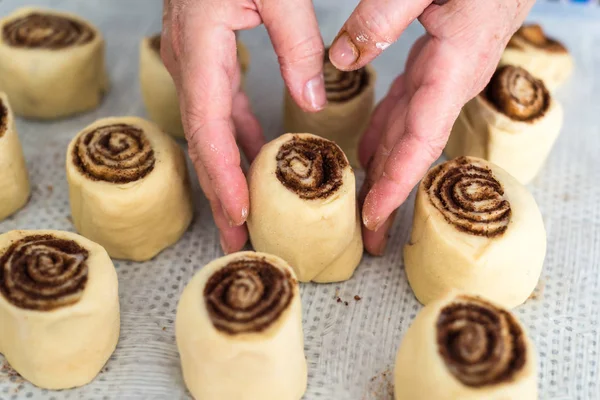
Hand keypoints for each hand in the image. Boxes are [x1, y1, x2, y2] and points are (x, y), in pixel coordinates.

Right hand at [161, 0, 326, 252]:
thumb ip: (296, 41)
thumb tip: (313, 104)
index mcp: (201, 46)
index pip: (208, 127)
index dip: (221, 175)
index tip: (239, 214)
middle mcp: (188, 60)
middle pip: (202, 141)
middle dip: (219, 193)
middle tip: (238, 239)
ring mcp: (192, 60)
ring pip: (207, 130)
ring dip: (225, 172)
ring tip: (243, 214)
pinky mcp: (204, 56)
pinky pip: (216, 108)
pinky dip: (234, 138)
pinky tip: (253, 156)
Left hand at [328, 0, 534, 254]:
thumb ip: (382, 17)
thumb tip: (342, 59)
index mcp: (454, 68)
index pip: (421, 141)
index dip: (397, 183)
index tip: (373, 217)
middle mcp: (452, 82)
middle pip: (415, 152)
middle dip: (392, 197)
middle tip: (370, 240)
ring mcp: (445, 76)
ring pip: (409, 135)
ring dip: (386, 172)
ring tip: (366, 209)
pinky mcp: (436, 64)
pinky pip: (408, 110)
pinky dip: (386, 135)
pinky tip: (368, 155)